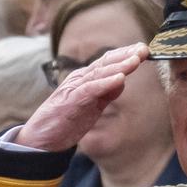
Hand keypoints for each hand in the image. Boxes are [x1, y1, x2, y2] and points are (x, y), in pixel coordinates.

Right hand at [16, 43, 149, 151]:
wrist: (41, 138)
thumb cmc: (65, 122)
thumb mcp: (91, 107)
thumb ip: (106, 94)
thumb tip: (122, 82)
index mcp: (85, 79)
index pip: (107, 62)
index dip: (125, 55)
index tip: (143, 50)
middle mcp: (80, 79)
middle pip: (106, 62)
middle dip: (126, 54)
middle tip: (144, 48)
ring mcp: (75, 88)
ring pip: (100, 72)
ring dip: (120, 65)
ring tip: (136, 59)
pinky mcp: (72, 100)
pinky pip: (91, 89)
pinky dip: (106, 83)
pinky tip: (120, 79)